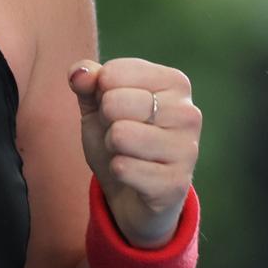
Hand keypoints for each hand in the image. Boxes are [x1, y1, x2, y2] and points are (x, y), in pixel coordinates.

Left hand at [68, 57, 200, 247]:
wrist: (132, 194)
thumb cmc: (118, 139)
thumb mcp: (97, 105)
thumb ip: (87, 82)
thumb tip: (78, 73)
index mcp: (174, 83)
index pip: (113, 72)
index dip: (100, 93)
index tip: (116, 109)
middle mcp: (188, 113)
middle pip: (114, 103)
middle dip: (105, 122)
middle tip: (120, 135)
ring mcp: (186, 149)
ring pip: (119, 135)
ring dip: (111, 148)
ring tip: (127, 153)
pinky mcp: (176, 183)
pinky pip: (123, 168)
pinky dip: (117, 171)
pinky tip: (133, 176)